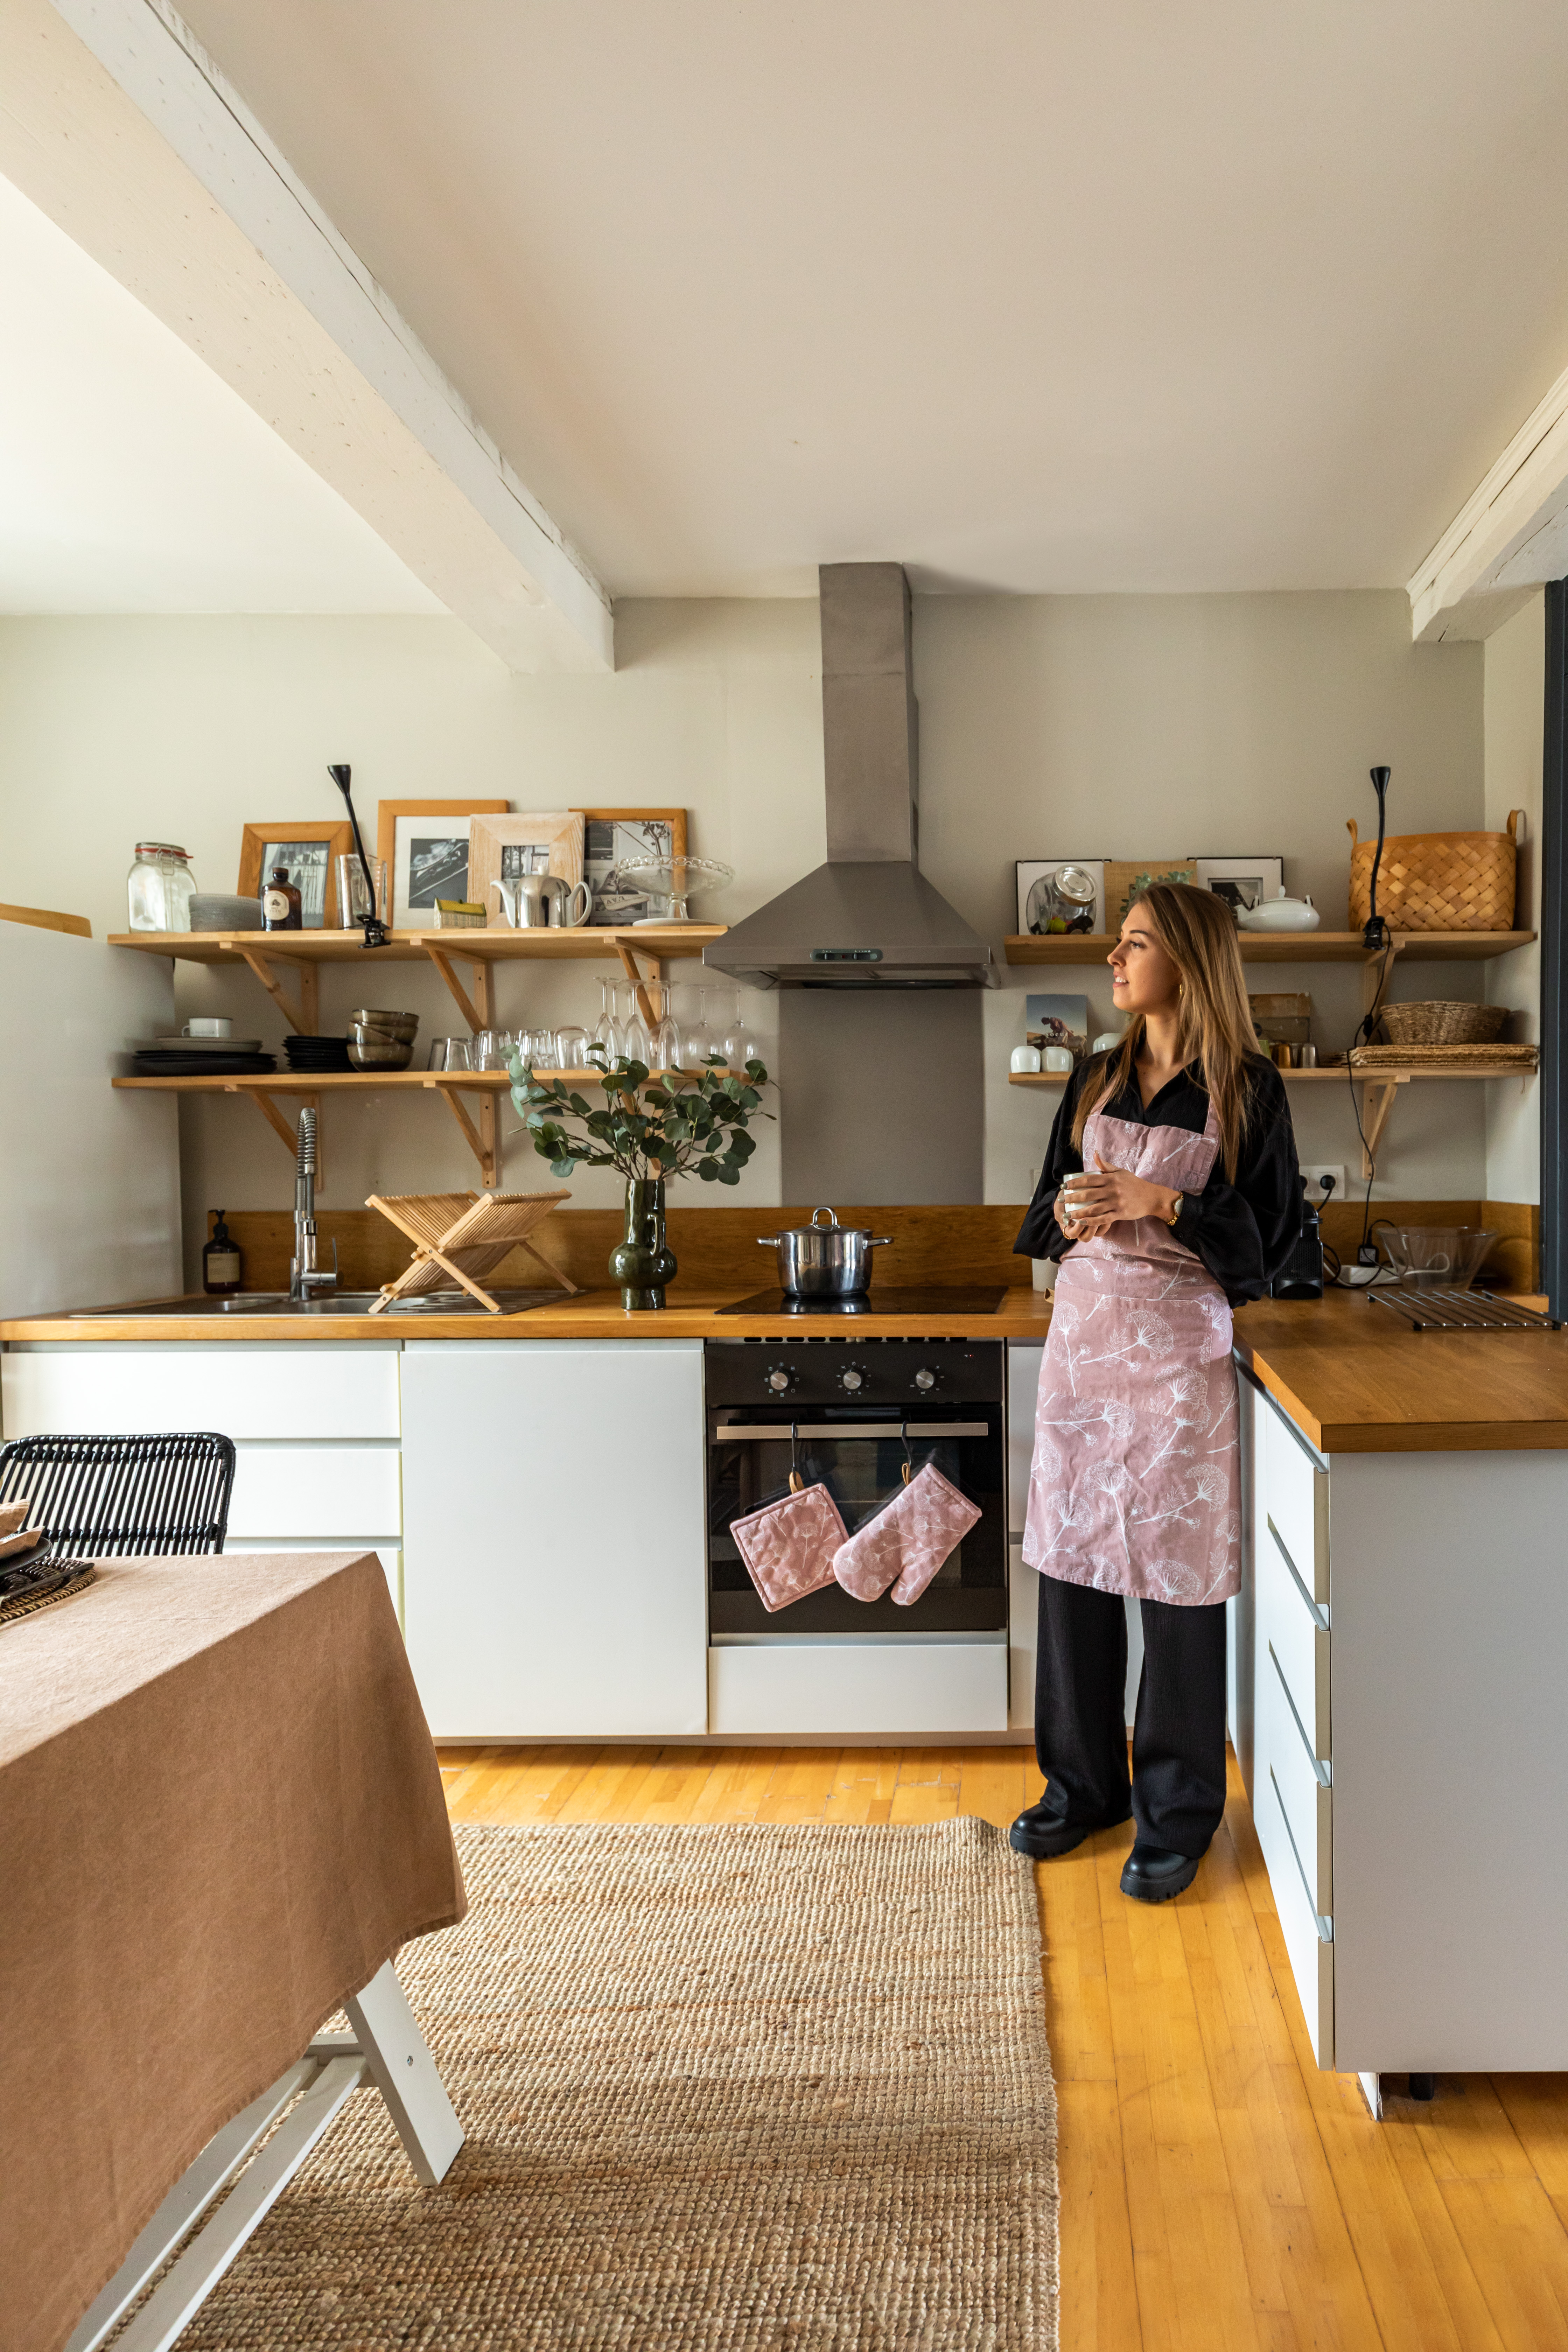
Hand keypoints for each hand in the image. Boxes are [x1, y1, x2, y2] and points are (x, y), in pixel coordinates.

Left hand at [1060, 1154, 1178, 1232]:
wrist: (1151, 1197)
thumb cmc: (1134, 1184)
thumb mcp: (1120, 1172)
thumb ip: (1105, 1165)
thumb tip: (1094, 1153)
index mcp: (1110, 1178)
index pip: (1088, 1179)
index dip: (1074, 1183)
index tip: (1064, 1186)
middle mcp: (1112, 1190)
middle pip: (1088, 1194)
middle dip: (1072, 1197)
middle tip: (1061, 1200)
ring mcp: (1116, 1202)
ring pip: (1093, 1208)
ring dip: (1078, 1212)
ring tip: (1067, 1214)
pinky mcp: (1120, 1213)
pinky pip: (1103, 1218)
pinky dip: (1091, 1221)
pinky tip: (1081, 1222)